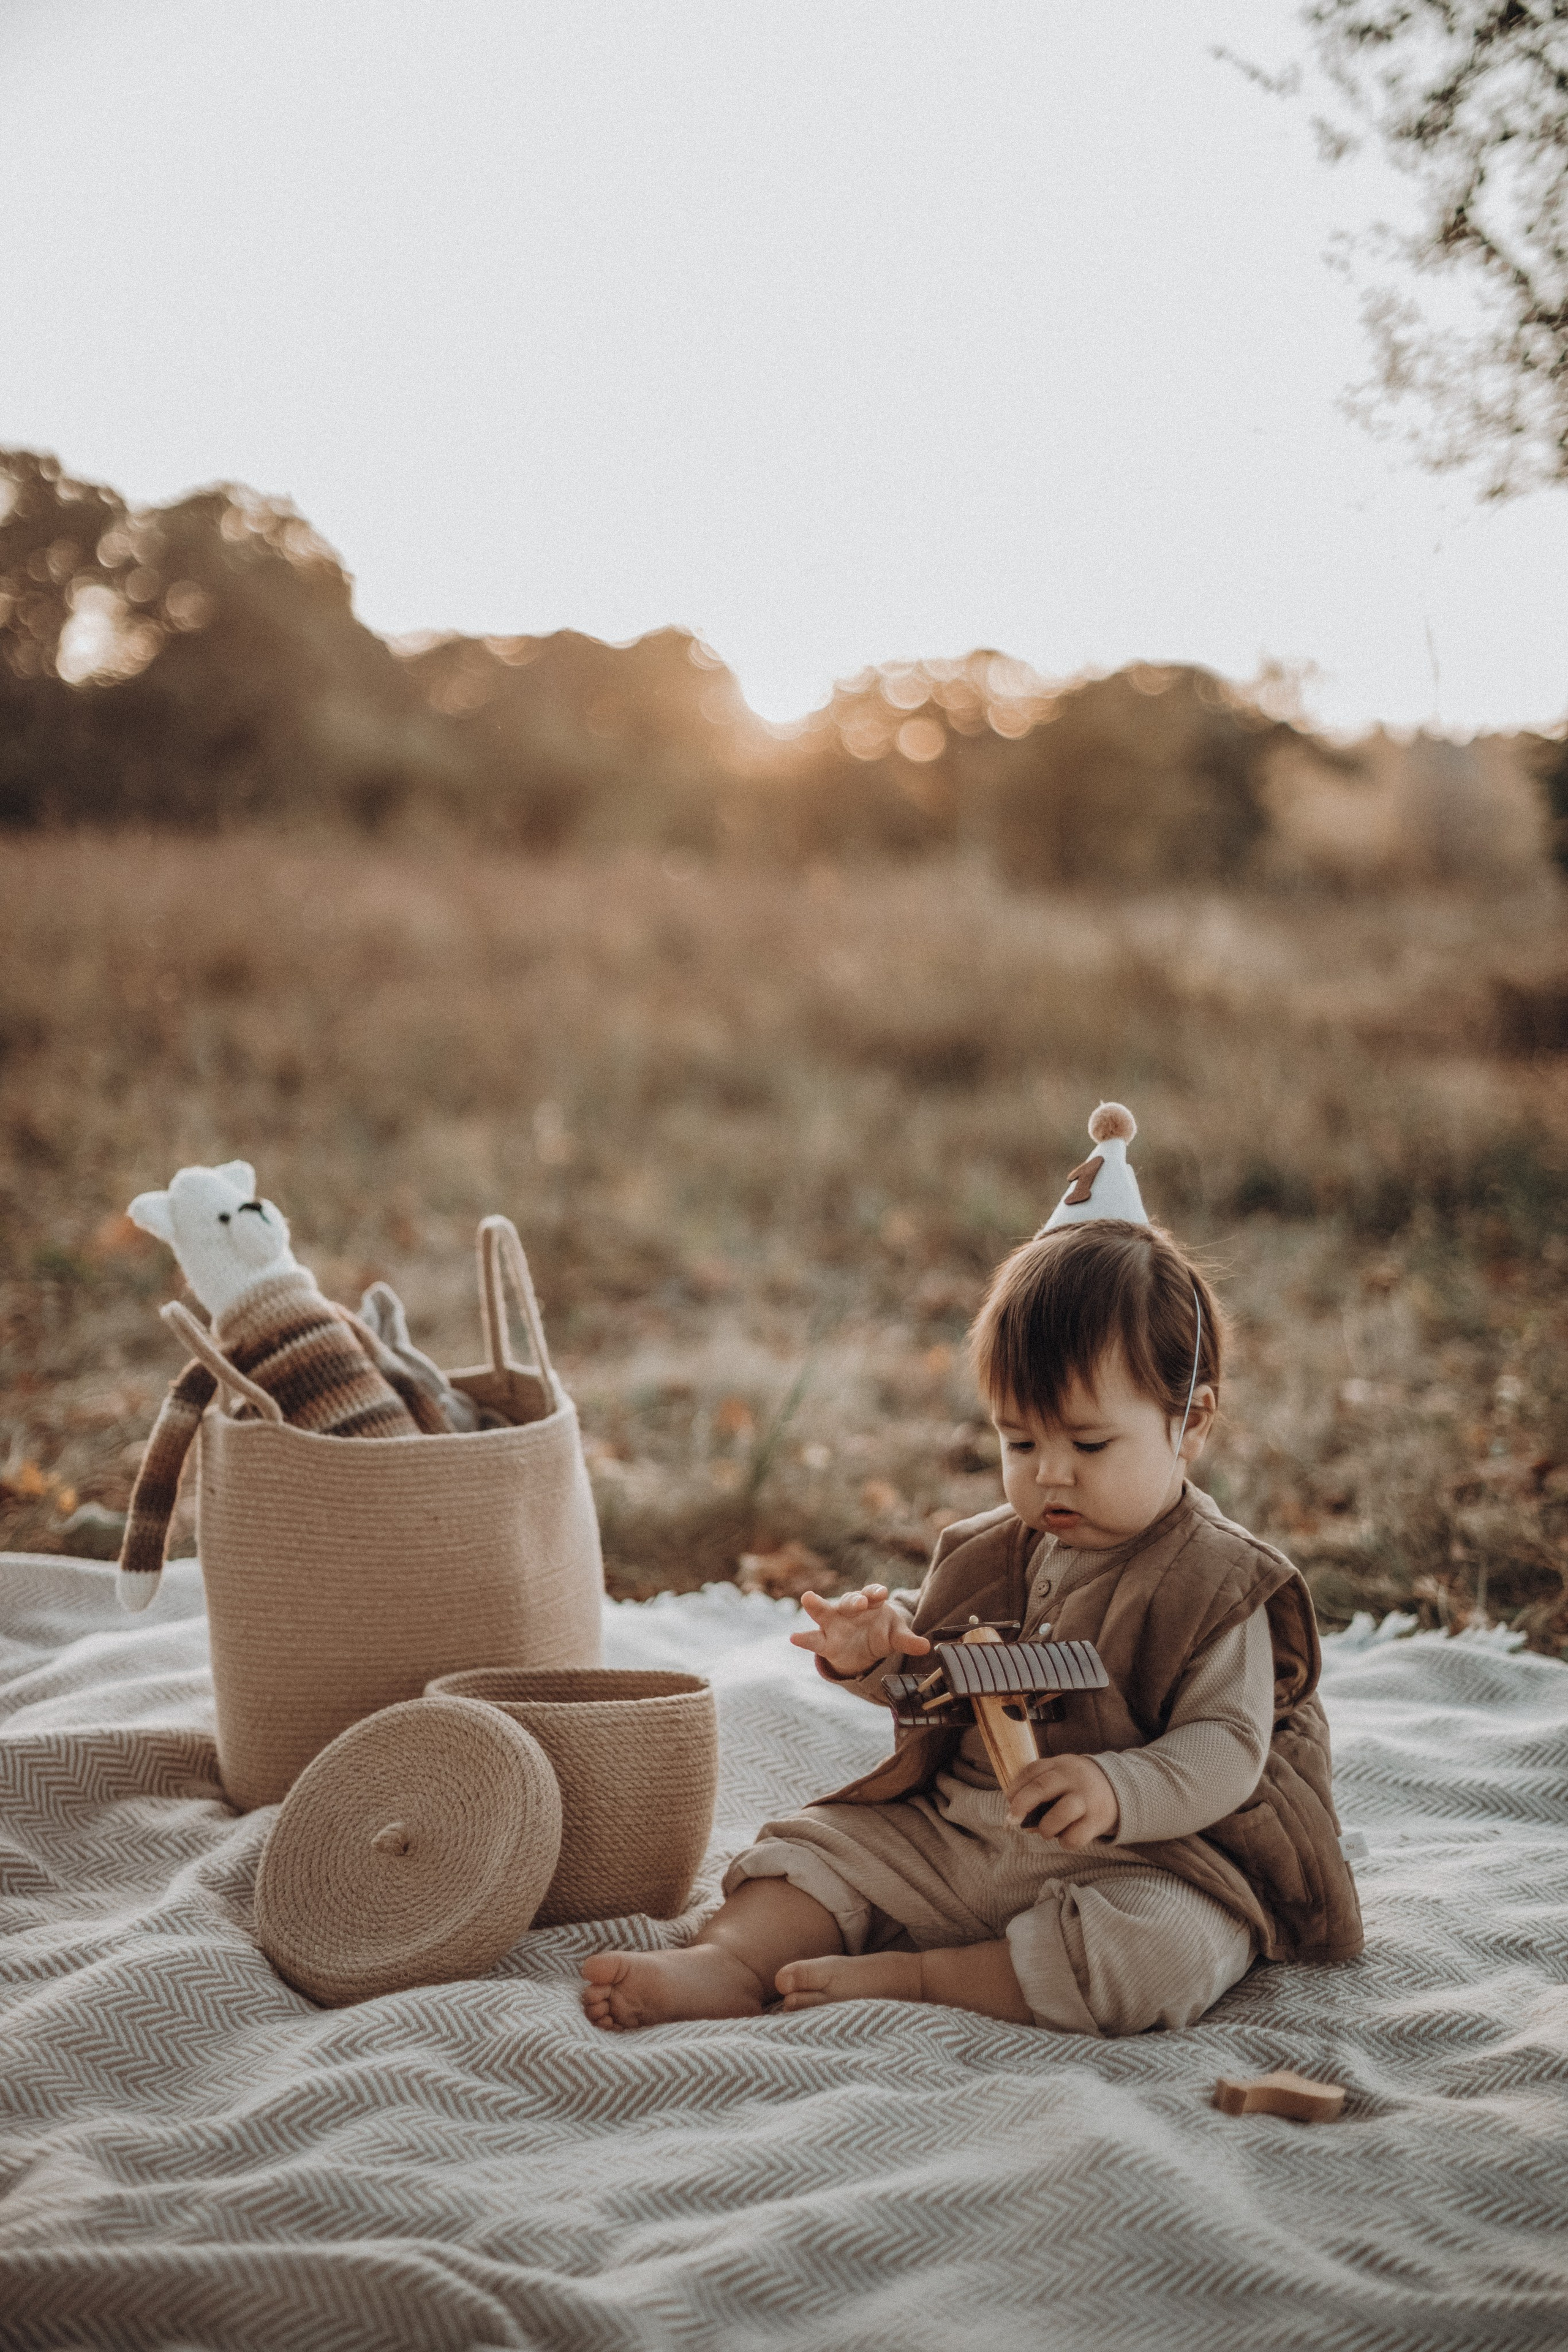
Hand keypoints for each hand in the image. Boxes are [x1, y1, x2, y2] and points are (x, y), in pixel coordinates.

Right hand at [790, 1584, 931, 1680]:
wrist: (864, 1647)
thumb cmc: (881, 1632)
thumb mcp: (896, 1636)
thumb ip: (908, 1640)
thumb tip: (927, 1647)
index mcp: (870, 1602)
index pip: (873, 1593)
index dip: (876, 1592)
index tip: (881, 1594)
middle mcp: (850, 1609)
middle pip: (850, 1600)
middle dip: (854, 1600)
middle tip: (860, 1602)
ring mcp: (834, 1624)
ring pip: (825, 1612)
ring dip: (817, 1605)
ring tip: (808, 1597)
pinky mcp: (825, 1641)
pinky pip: (814, 1640)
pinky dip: (804, 1639)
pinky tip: (794, 1638)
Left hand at [1005, 1754, 1119, 1847]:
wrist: (1120, 1788)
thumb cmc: (1078, 1786)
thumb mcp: (1062, 1776)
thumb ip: (1040, 1790)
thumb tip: (1019, 1819)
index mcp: (1060, 1765)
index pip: (1031, 1771)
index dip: (1015, 1787)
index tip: (1009, 1801)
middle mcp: (1073, 1779)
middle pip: (1041, 1788)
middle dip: (1021, 1805)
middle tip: (1012, 1819)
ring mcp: (1087, 1799)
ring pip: (1058, 1815)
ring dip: (1045, 1828)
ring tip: (1047, 1831)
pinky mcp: (1097, 1820)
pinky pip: (1074, 1837)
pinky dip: (1065, 1841)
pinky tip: (1067, 1836)